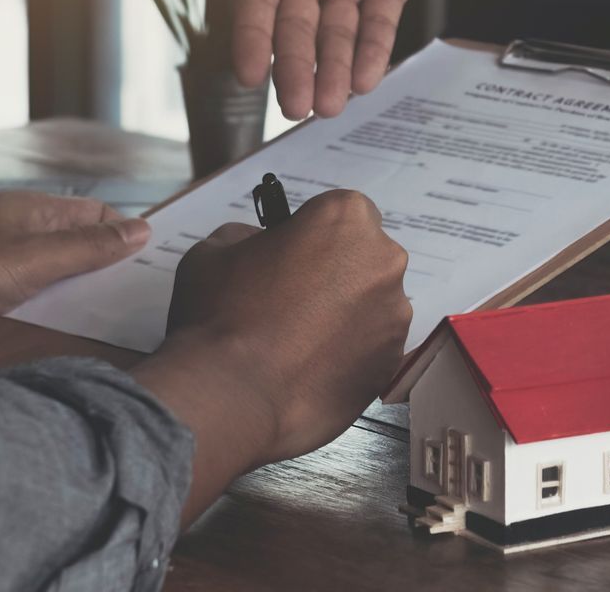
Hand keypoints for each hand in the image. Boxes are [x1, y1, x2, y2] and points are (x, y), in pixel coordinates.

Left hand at [0, 191, 150, 344]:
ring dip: (76, 303)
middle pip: (80, 251)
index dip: (129, 236)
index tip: (159, 265)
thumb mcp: (28, 261)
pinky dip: (47, 321)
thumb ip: (86, 248)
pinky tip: (60, 343)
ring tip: (112, 330)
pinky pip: (29, 308)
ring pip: (56, 284)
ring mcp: (0, 269)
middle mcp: (20, 237)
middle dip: (108, 275)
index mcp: (35, 214)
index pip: (100, 216)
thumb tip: (140, 230)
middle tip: (144, 306)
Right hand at [130, 189, 410, 522]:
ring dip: (347, 314)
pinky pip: (374, 347)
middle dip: (337, 272)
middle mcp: (384, 260)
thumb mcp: (214, 250)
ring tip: (301, 343)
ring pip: (374, 304)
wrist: (233, 397)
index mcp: (346, 218)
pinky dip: (352, 353)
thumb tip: (265, 247)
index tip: (290, 258)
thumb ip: (250, 236)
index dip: (314, 234)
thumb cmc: (221, 313)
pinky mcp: (393, 363)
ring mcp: (395, 315)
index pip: (341, 213)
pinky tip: (313, 369)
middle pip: (365, 257)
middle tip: (294, 302)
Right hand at [161, 0, 465, 119]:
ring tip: (329, 105)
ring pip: (335, 36)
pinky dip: (372, 51)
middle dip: (294, 68)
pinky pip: (378, 24)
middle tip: (294, 107)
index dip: (252, 34)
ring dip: (331, 70)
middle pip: (295, 29)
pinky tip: (366, 78)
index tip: (248, 70)